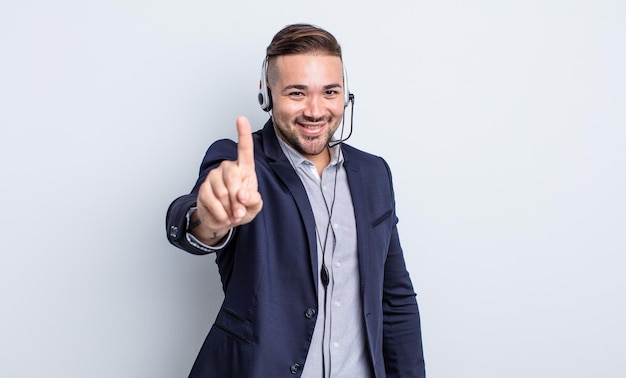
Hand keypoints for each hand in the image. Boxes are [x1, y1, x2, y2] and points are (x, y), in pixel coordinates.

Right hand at [191, 116, 262, 244]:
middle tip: (240, 212)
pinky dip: (220, 214)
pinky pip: (212, 202)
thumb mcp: (255, 206)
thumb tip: (243, 195)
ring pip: (223, 193)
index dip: (243, 134)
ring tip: (232, 214)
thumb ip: (254, 200)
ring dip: (230, 209)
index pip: (244, 149)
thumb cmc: (242, 208)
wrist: (224, 220)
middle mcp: (227, 168)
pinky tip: (224, 216)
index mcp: (244, 169)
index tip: (241, 119)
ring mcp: (214, 177)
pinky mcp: (203, 188)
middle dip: (238, 199)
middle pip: (233, 177)